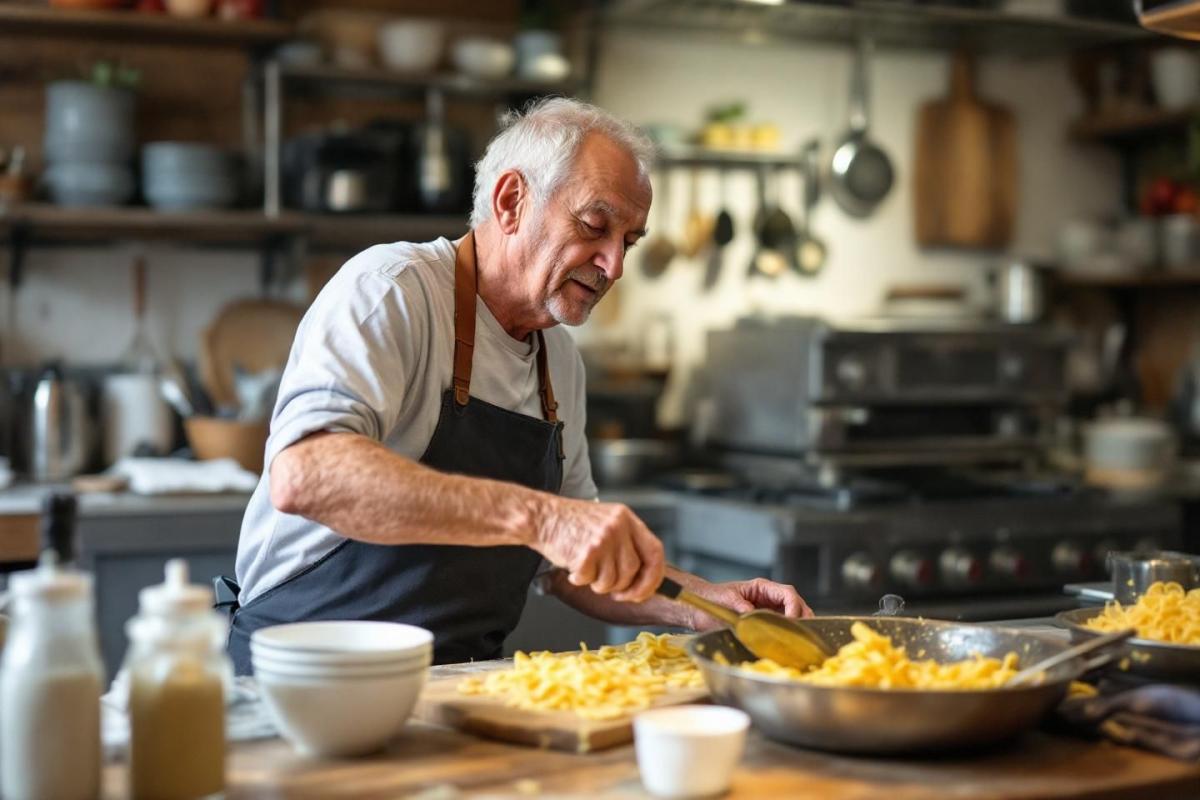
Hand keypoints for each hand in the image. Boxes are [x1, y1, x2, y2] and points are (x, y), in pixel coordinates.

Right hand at [531, 497, 664, 602]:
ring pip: (612, 580)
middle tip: (612, 590)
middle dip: (623, 587)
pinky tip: (573, 567)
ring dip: (599, 584)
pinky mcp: (586, 553)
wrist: (541, 517)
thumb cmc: (571, 523)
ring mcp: (602, 539)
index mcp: (627, 518)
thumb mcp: (606, 522)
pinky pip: (590, 580)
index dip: (653, 576)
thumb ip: (626, 543)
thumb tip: (644, 577)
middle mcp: (618, 527)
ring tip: (587, 570)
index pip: (655, 552)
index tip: (645, 590)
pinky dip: (580, 580)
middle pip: (633, 570)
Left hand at [682, 577, 812, 631]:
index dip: (794, 607)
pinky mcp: (764, 625)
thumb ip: (740, 604)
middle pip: (796, 604)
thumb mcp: (725, 600)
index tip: (792, 622)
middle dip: (803, 618)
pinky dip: (788, 635)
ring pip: (792, 617)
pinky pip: (782, 628)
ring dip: (799, 627)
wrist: (697, 610)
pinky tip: (788, 645)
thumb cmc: (710, 600)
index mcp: (762, 588)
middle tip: (804, 635)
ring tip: (800, 641)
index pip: (787, 594)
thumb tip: (752, 613)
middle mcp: (768, 599)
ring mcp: (768, 612)